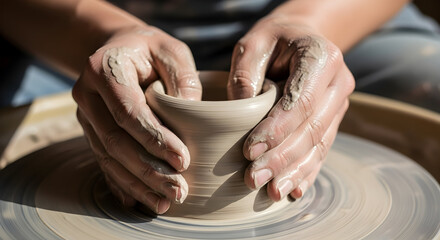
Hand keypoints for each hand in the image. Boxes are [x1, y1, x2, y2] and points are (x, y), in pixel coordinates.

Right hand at [72, 26, 201, 213]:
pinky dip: (123, 183)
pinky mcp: (91, 131)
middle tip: (178, 190)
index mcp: (104, 69)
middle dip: (148, 170)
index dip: (155, 139)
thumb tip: (193, 115)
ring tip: (165, 202)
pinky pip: (103, 162)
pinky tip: (140, 201)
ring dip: (137, 183)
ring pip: (108, 157)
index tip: (183, 161)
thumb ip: (183, 78)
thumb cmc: (150, 49)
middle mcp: (87, 95)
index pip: (128, 111)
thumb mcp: (171, 50)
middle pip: (115, 141)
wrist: (118, 49)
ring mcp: (85, 116)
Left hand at [227, 14, 354, 200]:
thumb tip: (240, 110)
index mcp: (321, 56)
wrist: (301, 38)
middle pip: (311, 128)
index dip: (276, 129)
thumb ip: (245, 73)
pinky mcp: (333, 119)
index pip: (301, 100)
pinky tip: (293, 190)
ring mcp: (339, 103)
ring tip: (271, 192)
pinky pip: (322, 149)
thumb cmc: (273, 41)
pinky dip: (307, 171)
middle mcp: (338, 82)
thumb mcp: (252, 43)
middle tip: (253, 178)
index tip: (249, 151)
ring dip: (294, 171)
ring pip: (319, 144)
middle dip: (281, 158)